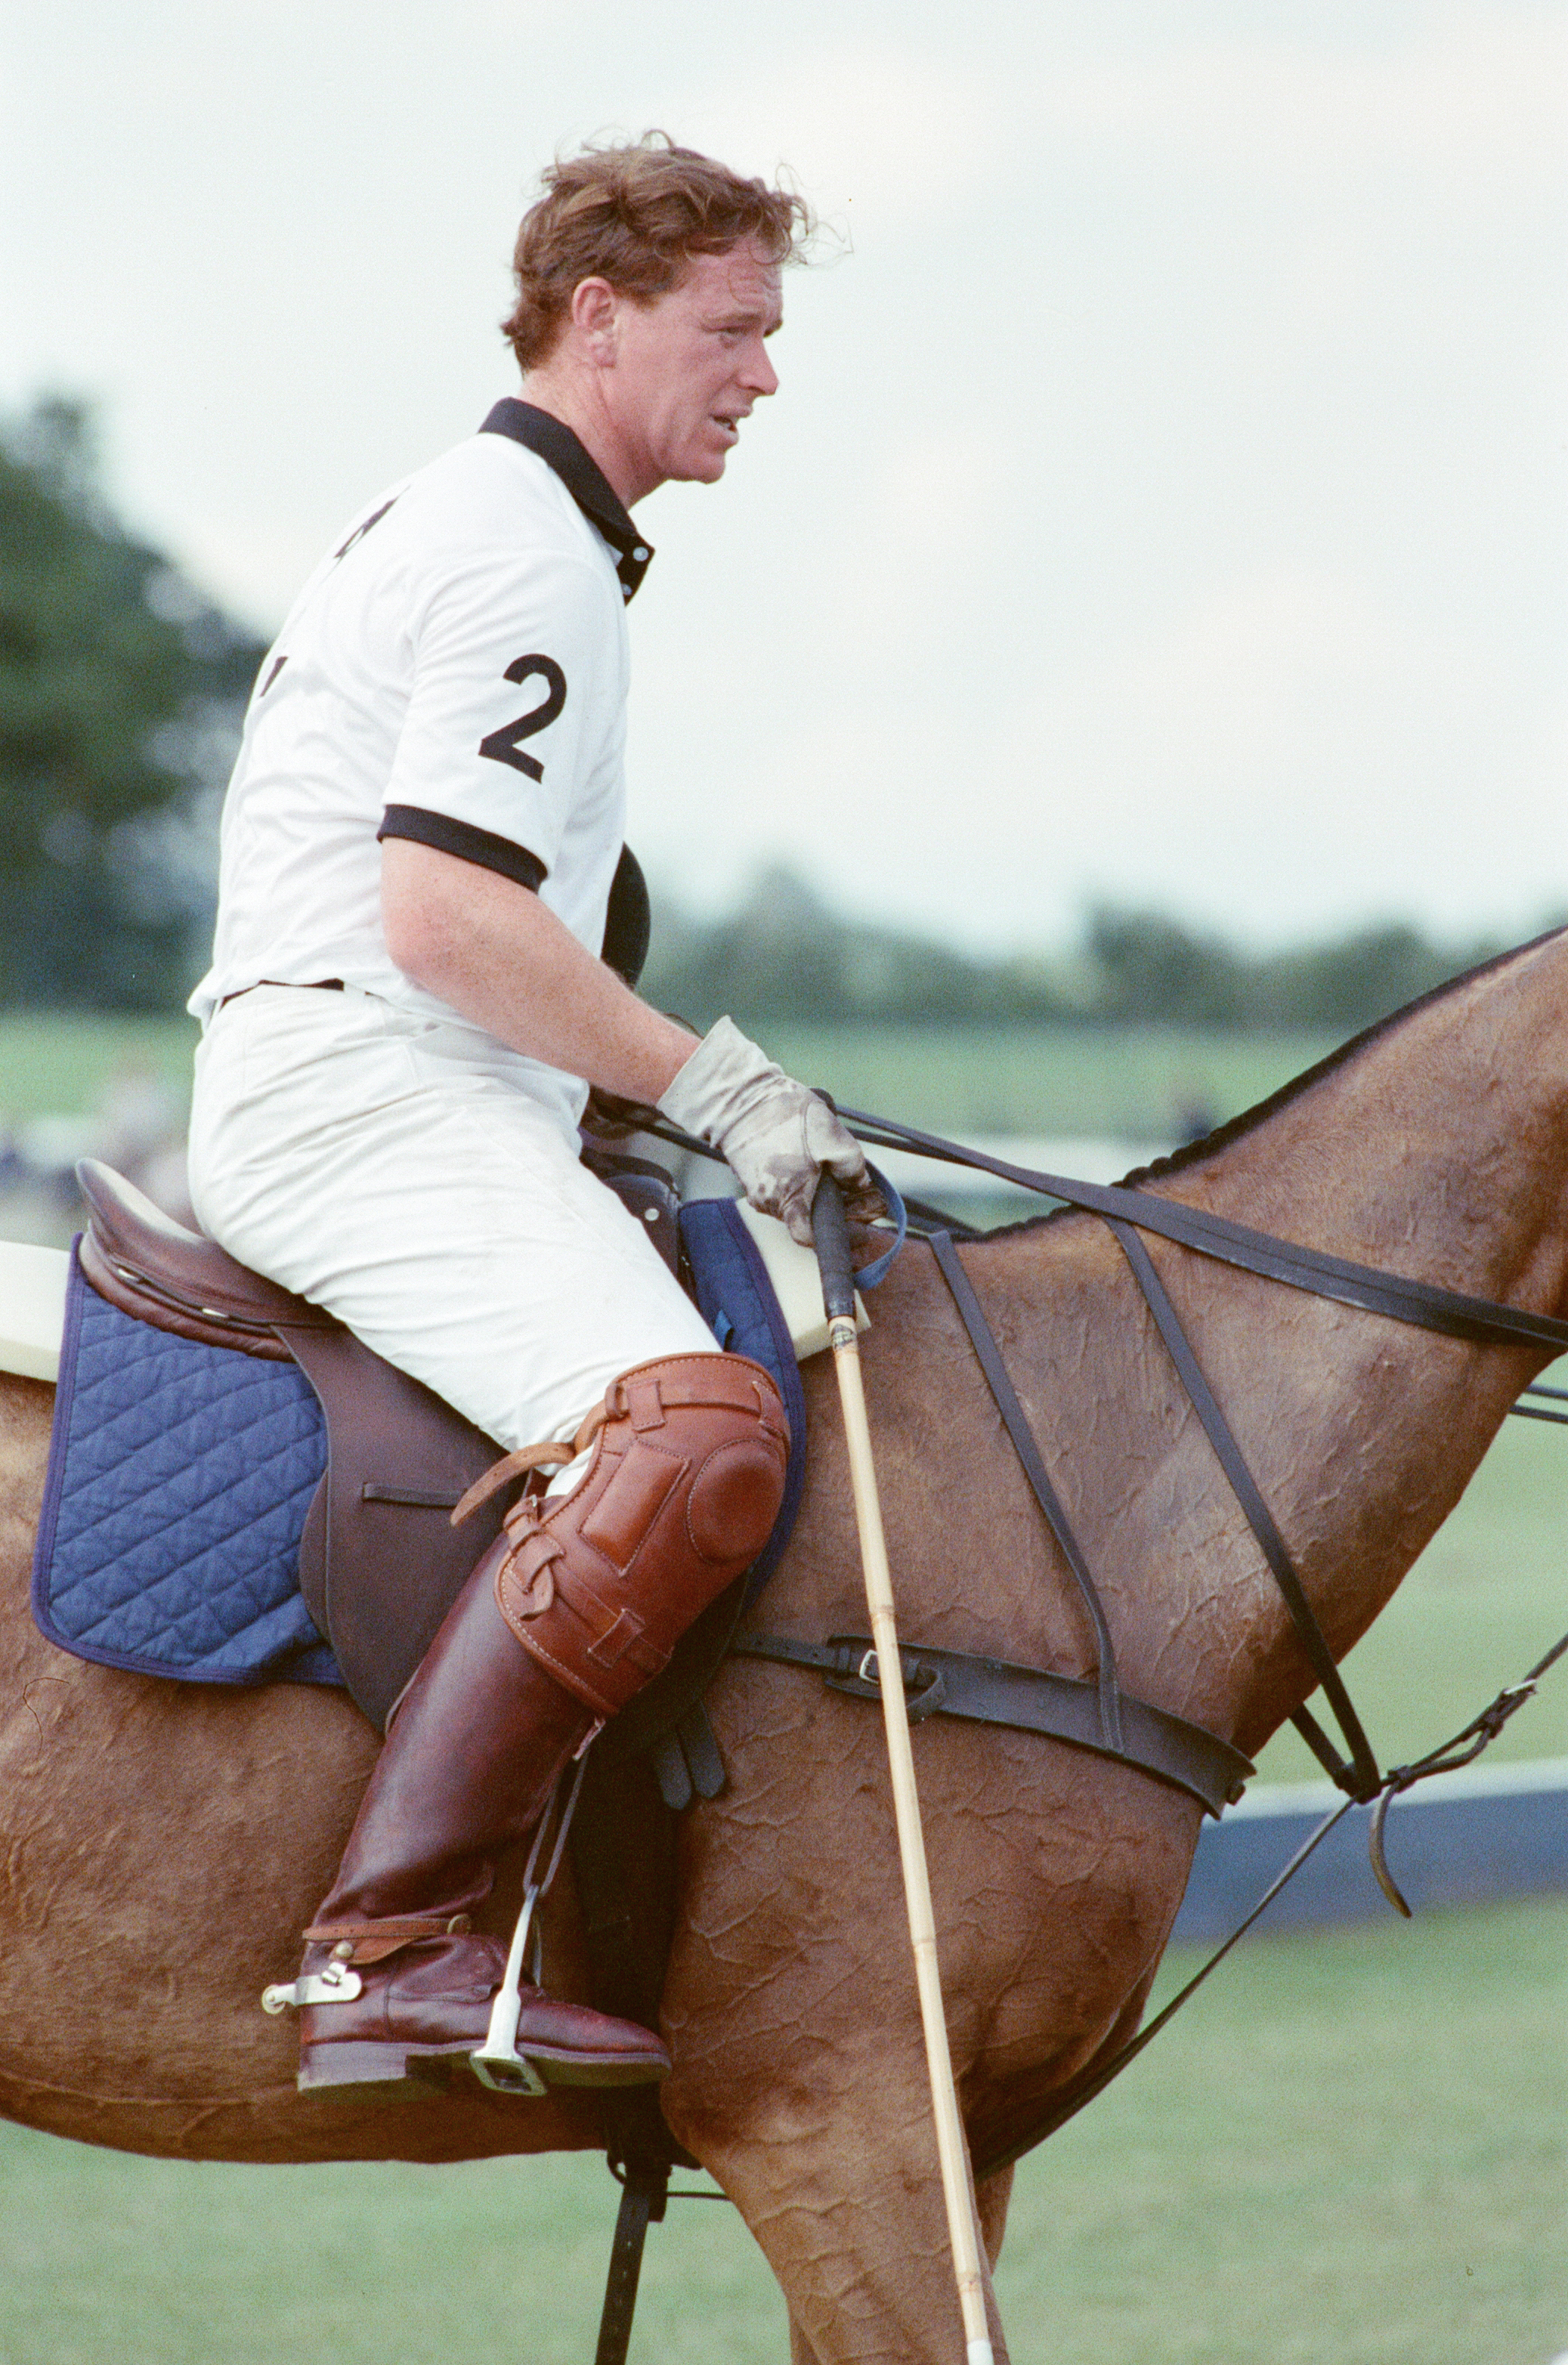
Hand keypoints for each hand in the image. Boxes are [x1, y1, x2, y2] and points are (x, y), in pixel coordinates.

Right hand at [658, 1017, 885, 1245]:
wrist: (741, 1097)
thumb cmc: (782, 1115)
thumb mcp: (832, 1137)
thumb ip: (852, 1167)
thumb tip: (860, 1185)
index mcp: (789, 1198)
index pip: (810, 1238)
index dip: (835, 1235)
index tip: (855, 1224)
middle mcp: (769, 1202)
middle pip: (805, 1218)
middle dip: (829, 1205)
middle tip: (850, 1188)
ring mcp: (756, 1191)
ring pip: (792, 1201)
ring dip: (811, 1189)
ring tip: (824, 1164)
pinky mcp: (750, 1177)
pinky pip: (778, 1186)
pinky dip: (795, 1178)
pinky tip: (803, 1156)